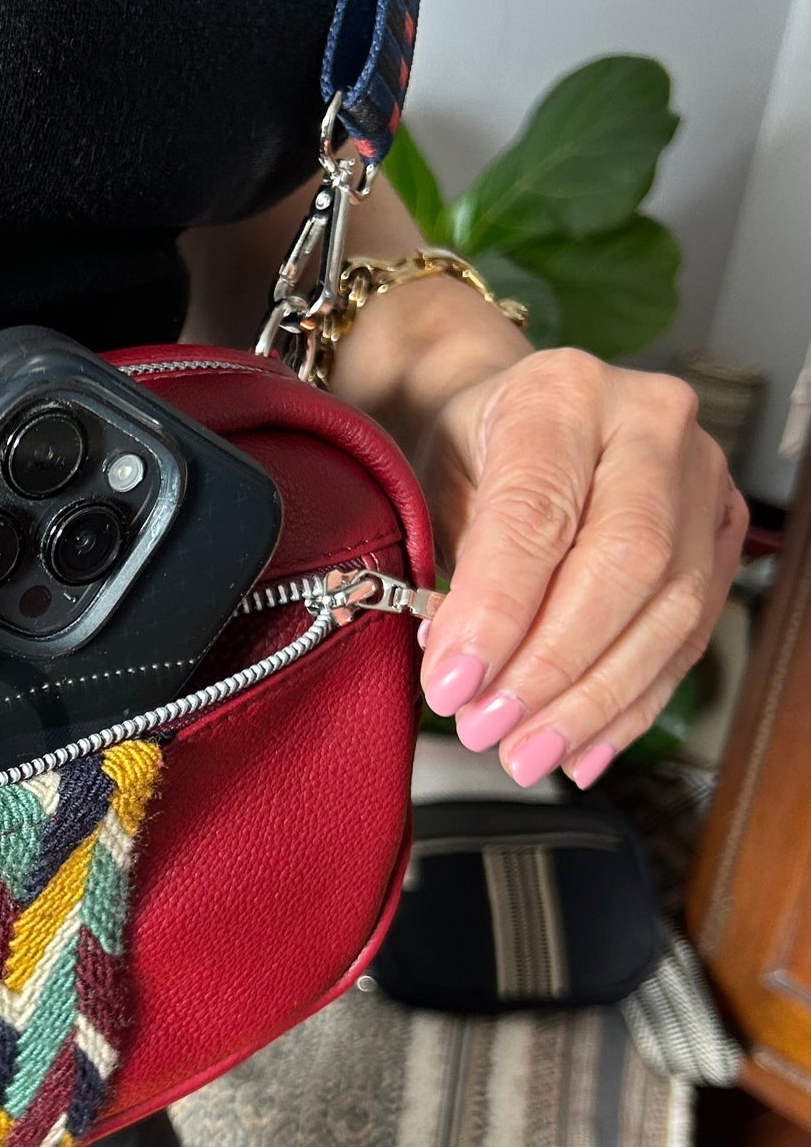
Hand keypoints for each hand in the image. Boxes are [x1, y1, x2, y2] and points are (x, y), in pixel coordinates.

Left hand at [414, 348, 745, 787]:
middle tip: (491, 731)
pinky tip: (582, 747)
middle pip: (626, 563)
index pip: (538, 513)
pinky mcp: (720, 531)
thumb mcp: (427, 483)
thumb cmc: (463, 446)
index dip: (498, 611)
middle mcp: (649, 422)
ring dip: (595, 699)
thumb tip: (461, 676)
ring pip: (671, 607)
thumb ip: (446, 569)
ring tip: (528, 753)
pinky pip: (689, 633)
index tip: (452, 685)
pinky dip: (632, 701)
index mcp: (561, 393)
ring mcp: (700, 476)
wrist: (513, 413)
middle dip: (553, 667)